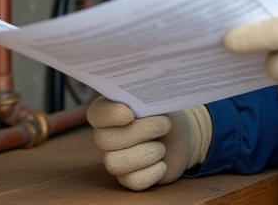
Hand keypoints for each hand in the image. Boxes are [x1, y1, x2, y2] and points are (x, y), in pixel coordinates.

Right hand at [87, 97, 211, 189]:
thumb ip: (148, 96)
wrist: (181, 135)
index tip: (131, 113)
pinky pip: (133, 181)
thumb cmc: (167, 113)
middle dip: (140, 132)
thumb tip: (145, 97)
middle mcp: (106, 136)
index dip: (110, 115)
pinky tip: (163, 163)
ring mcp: (115, 158)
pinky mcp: (128, 178)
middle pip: (106, 140)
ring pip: (115, 163)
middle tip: (165, 124)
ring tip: (162, 147)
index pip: (96, 113)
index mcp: (110, 111)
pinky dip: (153, 172)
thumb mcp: (160, 99)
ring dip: (147, 153)